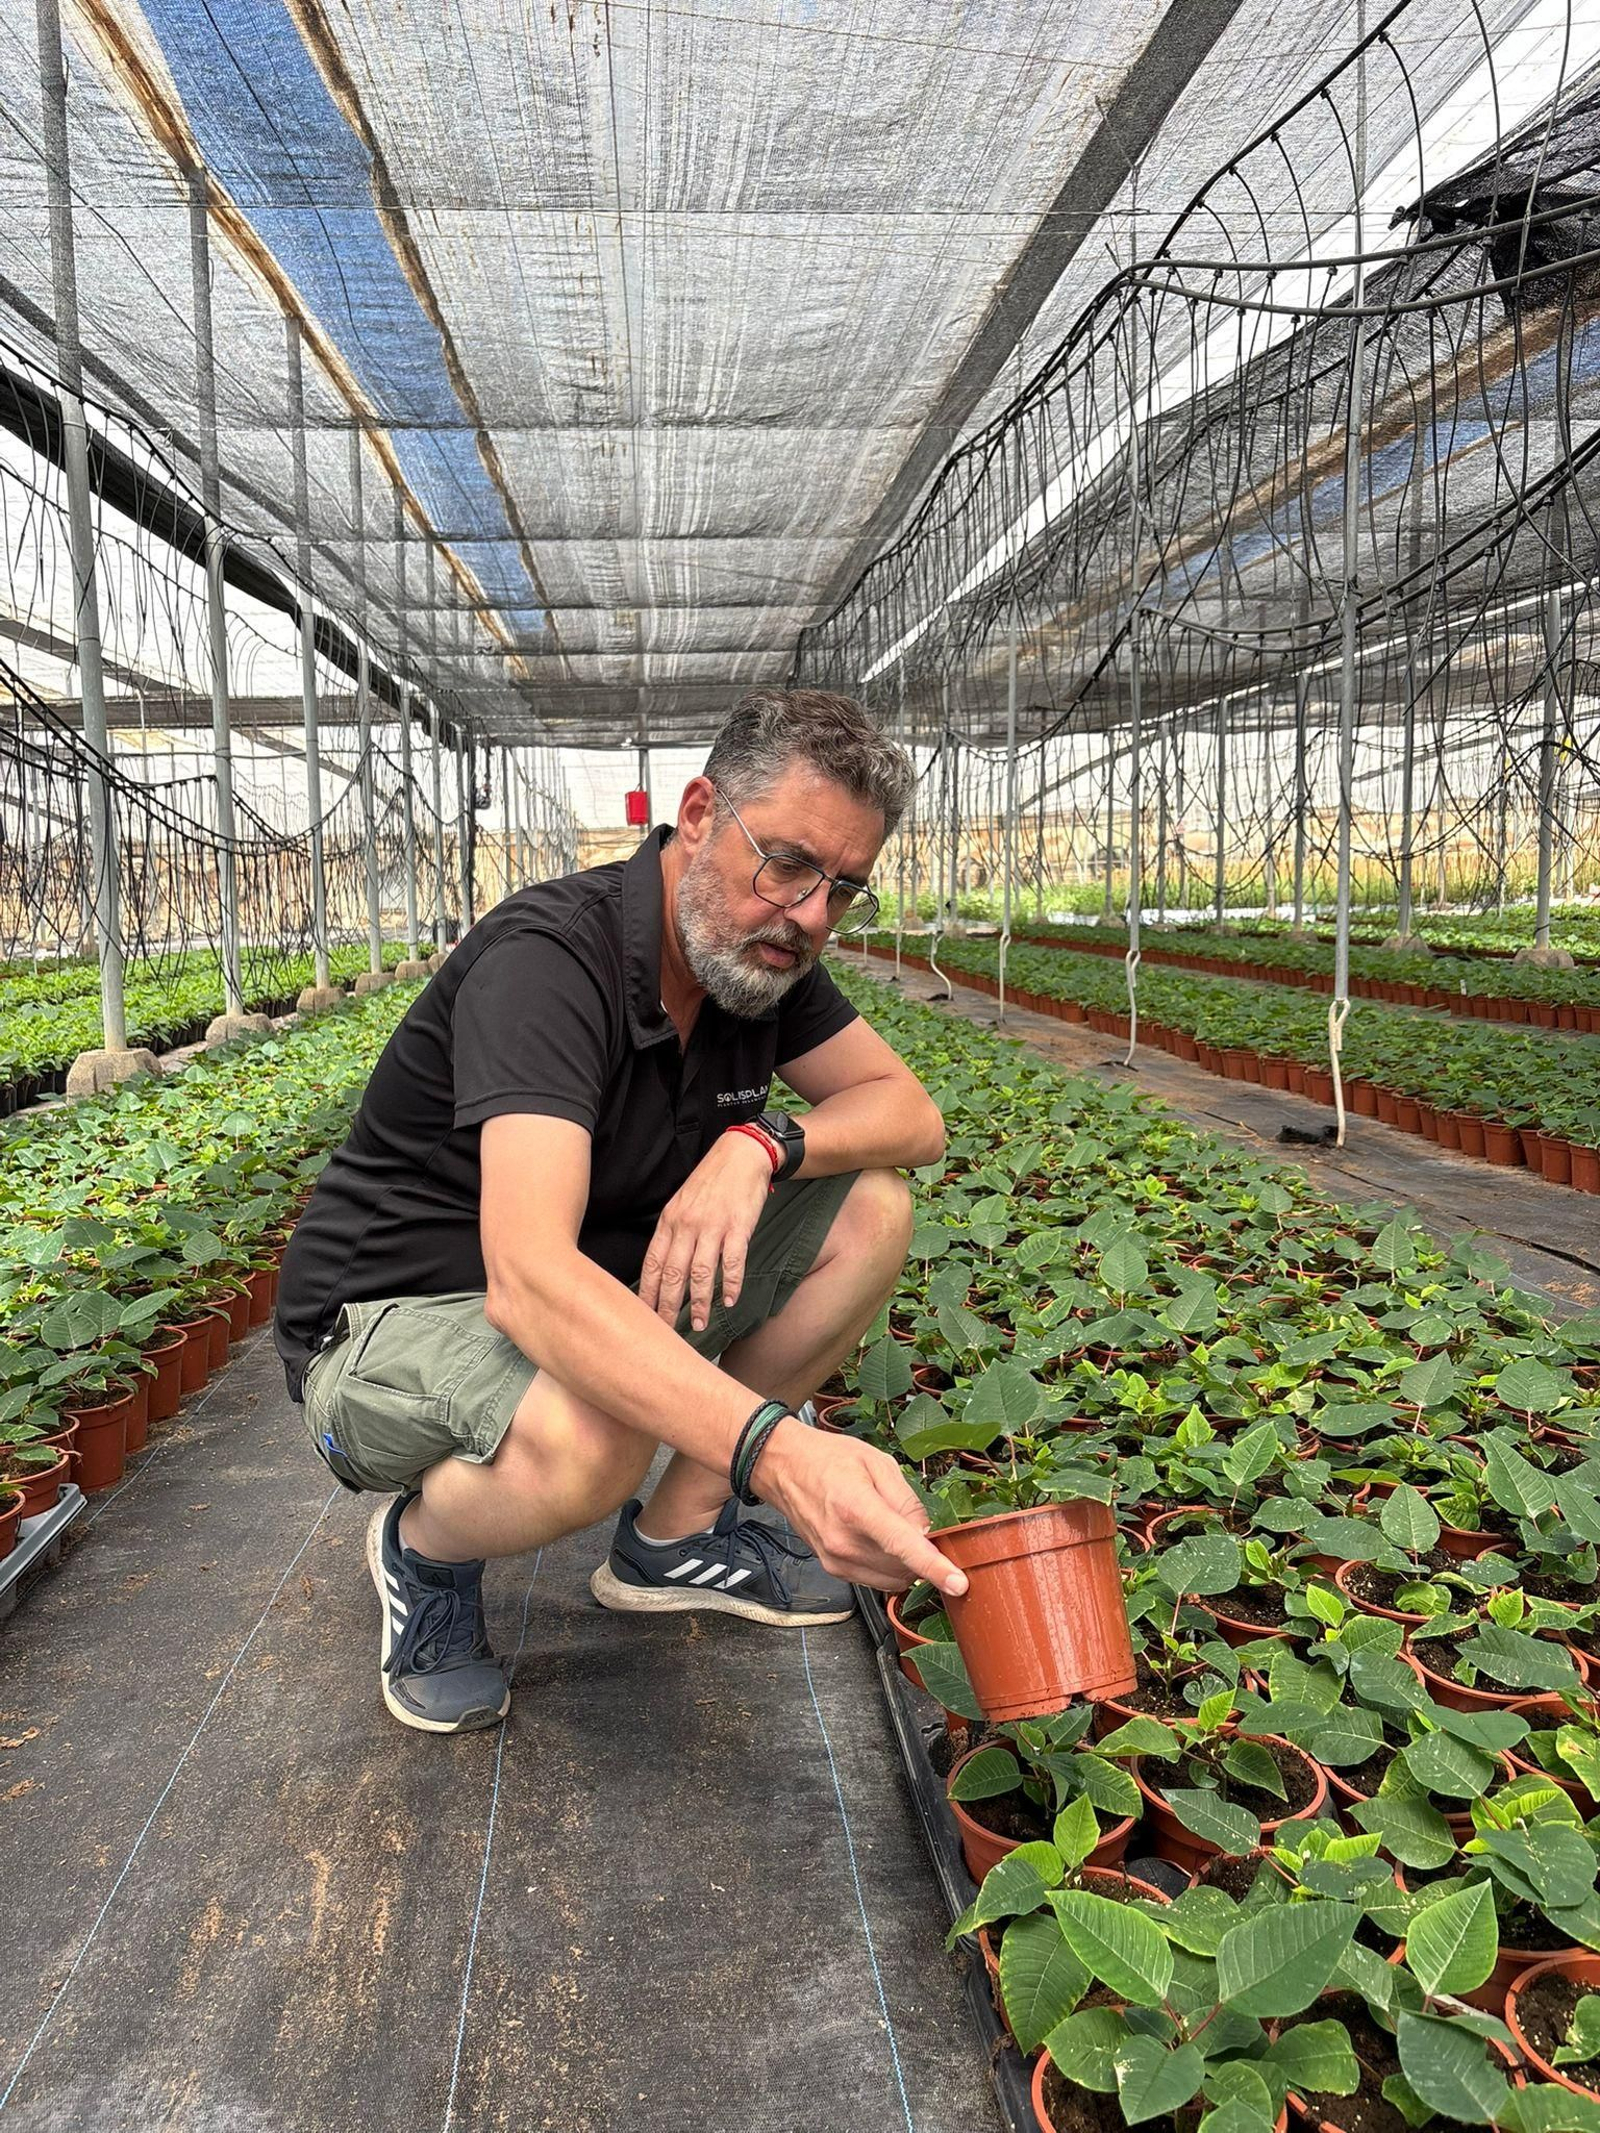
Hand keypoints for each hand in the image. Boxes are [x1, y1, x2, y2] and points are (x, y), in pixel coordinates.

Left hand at [639, 1131, 772, 1332]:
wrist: (741, 1155)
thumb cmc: (711, 1182)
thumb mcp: (681, 1204)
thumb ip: (672, 1234)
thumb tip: (662, 1268)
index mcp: (669, 1221)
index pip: (652, 1263)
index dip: (647, 1293)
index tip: (643, 1316)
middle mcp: (687, 1225)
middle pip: (672, 1273)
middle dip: (667, 1306)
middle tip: (666, 1330)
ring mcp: (713, 1226)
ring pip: (701, 1272)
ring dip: (699, 1302)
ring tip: (698, 1323)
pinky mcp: (738, 1226)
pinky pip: (733, 1261)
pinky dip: (731, 1284)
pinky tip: (730, 1301)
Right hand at [753, 1419, 967, 1598]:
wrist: (784, 1467)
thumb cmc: (828, 1459)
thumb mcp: (876, 1463)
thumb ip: (907, 1501)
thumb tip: (928, 1534)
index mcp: (856, 1509)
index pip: (903, 1547)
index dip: (935, 1568)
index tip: (958, 1583)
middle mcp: (844, 1542)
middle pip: (904, 1567)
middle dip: (923, 1553)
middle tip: (919, 1525)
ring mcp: (836, 1560)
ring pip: (892, 1579)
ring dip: (907, 1564)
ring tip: (894, 1529)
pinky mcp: (834, 1569)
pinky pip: (876, 1579)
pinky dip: (890, 1567)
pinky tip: (882, 1541)